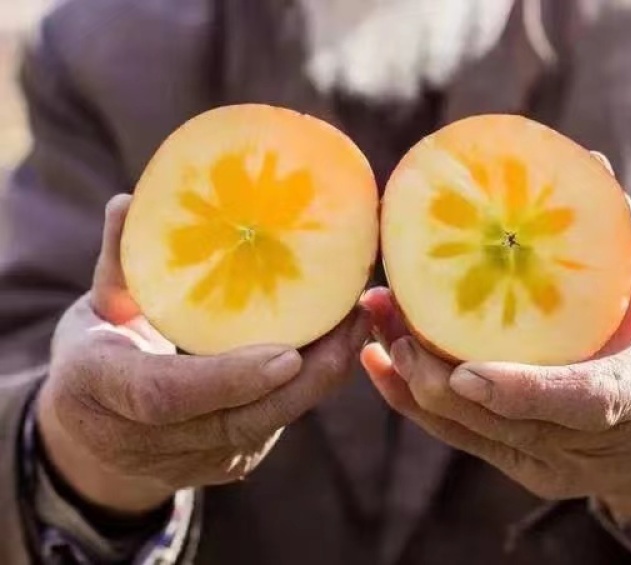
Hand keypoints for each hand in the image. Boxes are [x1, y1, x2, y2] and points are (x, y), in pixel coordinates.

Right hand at [37, 194, 370, 514]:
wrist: (94, 434)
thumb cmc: (95, 354)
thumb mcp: (97, 308)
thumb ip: (118, 261)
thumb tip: (130, 202)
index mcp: (99, 390)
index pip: (165, 395)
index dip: (227, 378)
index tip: (286, 354)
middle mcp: (146, 439)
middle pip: (236, 421)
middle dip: (304, 378)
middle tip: (352, 322)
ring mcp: (191, 459)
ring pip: (266, 425)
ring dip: (321, 378)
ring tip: (360, 323)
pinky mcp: (227, 460)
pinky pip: (274, 423)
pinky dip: (312, 385)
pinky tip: (343, 342)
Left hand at [361, 170, 630, 519]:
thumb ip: (623, 238)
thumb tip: (588, 161)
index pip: (587, 401)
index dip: (526, 391)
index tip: (467, 372)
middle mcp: (590, 441)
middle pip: (503, 421)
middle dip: (436, 374)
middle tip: (392, 316)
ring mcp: (551, 462)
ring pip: (469, 430)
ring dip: (413, 379)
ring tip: (375, 318)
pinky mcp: (521, 466)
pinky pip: (458, 438)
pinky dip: (412, 401)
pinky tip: (378, 362)